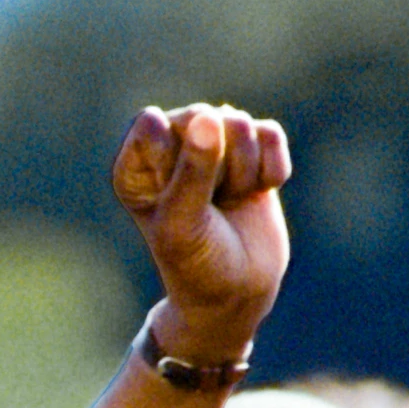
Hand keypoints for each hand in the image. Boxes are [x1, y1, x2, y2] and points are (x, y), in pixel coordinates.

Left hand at [111, 103, 291, 364]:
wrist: (239, 291)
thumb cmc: (197, 263)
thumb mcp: (185, 223)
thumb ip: (193, 171)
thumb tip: (209, 116)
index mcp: (135, 164)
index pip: (153, 125)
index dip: (175, 160)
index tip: (178, 199)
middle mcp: (171, 145)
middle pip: (202, 117)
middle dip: (216, 166)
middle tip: (210, 206)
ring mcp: (213, 142)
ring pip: (239, 124)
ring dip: (244, 172)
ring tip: (230, 202)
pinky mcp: (253, 147)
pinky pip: (271, 133)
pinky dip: (272, 168)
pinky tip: (258, 193)